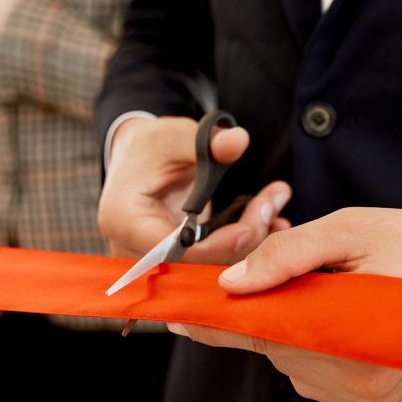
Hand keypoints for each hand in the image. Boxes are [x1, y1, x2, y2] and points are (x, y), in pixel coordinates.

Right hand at [97, 115, 290, 264]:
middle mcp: (138, 250)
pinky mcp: (183, 261)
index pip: (172, 248)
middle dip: (242, 238)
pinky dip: (247, 243)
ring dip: (252, 240)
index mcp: (126, 221)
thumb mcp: (173, 137)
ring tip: (275, 205)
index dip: (214, 244)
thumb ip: (204, 142)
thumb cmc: (150, 149)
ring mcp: (161, 261)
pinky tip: (272, 221)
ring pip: (214, 265)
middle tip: (271, 205)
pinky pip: (218, 261)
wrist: (140, 163)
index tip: (249, 227)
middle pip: (198, 262)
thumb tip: (237, 140)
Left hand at [169, 206, 401, 401]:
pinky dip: (312, 344)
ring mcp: (368, 397)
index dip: (216, 324)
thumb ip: (288, 256)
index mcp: (345, 338)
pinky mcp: (378, 398)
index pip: (259, 334)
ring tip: (320, 288)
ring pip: (295, 364)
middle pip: (276, 350)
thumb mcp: (351, 230)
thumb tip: (233, 283)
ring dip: (291, 328)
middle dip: (263, 313)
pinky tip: (334, 312)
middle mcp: (354, 382)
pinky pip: (319, 374)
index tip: (177, 315)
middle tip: (259, 277)